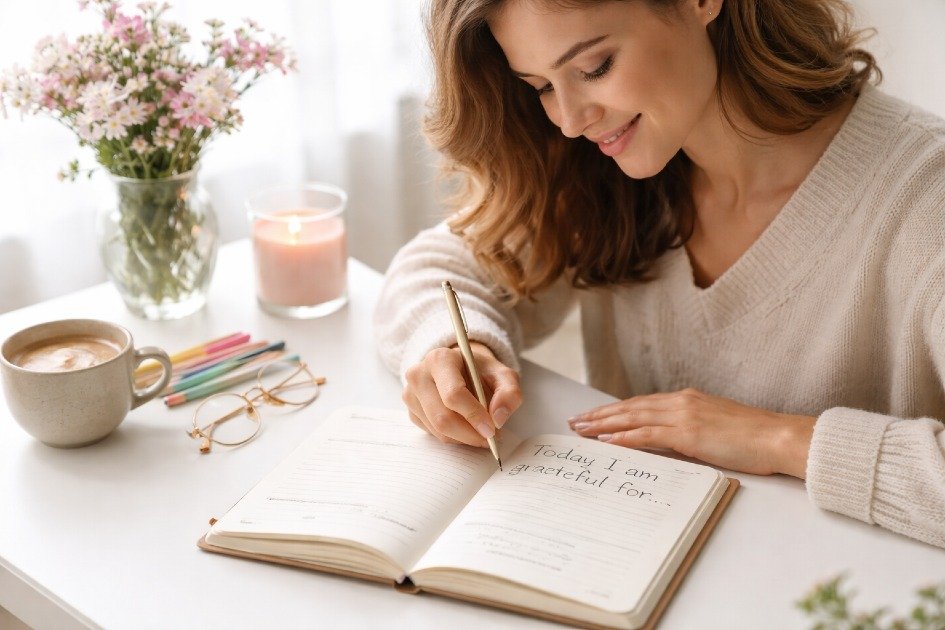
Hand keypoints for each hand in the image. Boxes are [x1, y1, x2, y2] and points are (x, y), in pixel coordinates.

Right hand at [402, 342, 521, 446]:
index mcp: (440, 359)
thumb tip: (498, 419)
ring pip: (438, 430)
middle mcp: (419, 375)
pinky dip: (454, 437)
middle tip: (490, 438)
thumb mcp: (503, 375)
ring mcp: (411, 395)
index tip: (491, 430)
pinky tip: (465, 427)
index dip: (474, 415)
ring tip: (481, 431)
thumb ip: (509, 393)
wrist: (461, 368)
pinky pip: (433, 434)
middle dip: (470, 434)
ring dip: (464, 438)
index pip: (453, 394)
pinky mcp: (411, 412)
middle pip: (443, 417)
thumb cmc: (480, 372)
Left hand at [567, 388, 815, 477]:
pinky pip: (647, 434)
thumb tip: (670, 442)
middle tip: (576, 421)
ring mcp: (683, 415)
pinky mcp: (688, 432)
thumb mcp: (716, 429)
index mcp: (688, 400)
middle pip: (631, 407)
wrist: (778, 437)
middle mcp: (681, 402)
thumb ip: (691, 430)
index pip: (642, 404)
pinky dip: (624, 436)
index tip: (595, 416)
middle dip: (601, 414)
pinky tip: (607, 440)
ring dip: (604, 423)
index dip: (616, 410)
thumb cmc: (754, 438)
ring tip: (582, 429)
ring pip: (633, 417)